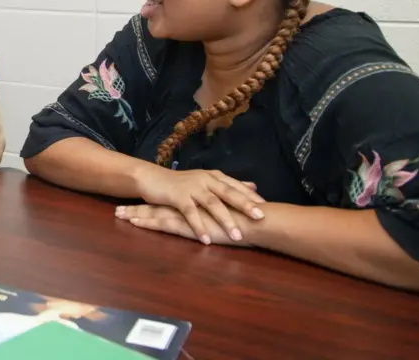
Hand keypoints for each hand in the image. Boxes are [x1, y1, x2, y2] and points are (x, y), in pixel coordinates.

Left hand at [115, 204, 251, 246]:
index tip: (138, 201)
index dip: (154, 202)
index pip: (171, 201)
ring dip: (136, 213)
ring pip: (155, 212)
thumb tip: (223, 210)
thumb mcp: (232, 213)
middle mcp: (188, 204)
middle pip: (158, 204)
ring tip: (118, 214)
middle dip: (137, 206)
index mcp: (197, 202)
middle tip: (119, 209)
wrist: (255, 221)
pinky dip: (148, 223)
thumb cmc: (246, 219)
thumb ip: (225, 209)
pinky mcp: (187, 225)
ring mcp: (187, 214)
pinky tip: (134, 223)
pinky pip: (163, 223)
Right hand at [136, 167, 264, 244]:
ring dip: (224, 220)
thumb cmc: (179, 183)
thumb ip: (228, 184)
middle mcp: (204, 179)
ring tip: (236, 236)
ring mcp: (191, 187)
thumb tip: (253, 186)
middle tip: (260, 218)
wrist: (150, 178)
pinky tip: (205, 240)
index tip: (268, 208)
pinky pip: (190, 213)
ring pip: (211, 204)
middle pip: (228, 193)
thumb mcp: (206, 181)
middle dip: (245, 206)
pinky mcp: (177, 196)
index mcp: (213, 176)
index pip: (236, 186)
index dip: (251, 197)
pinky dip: (198, 227)